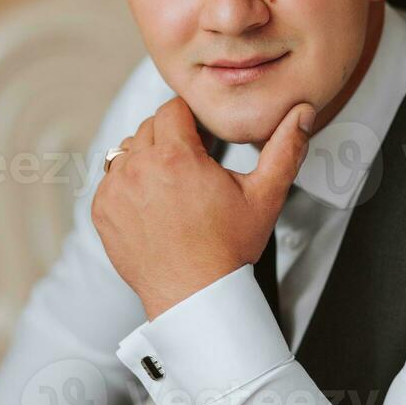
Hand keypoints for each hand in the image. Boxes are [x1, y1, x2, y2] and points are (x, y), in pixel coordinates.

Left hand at [91, 96, 314, 319]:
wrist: (195, 295)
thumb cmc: (228, 249)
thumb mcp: (265, 196)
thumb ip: (285, 149)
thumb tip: (302, 114)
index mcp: (176, 157)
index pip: (172, 109)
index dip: (190, 119)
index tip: (201, 138)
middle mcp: (140, 168)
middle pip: (149, 127)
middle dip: (170, 138)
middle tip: (192, 164)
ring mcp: (116, 189)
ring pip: (127, 150)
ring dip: (146, 157)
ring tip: (172, 184)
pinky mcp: (103, 210)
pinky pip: (111, 179)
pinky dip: (128, 184)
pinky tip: (153, 203)